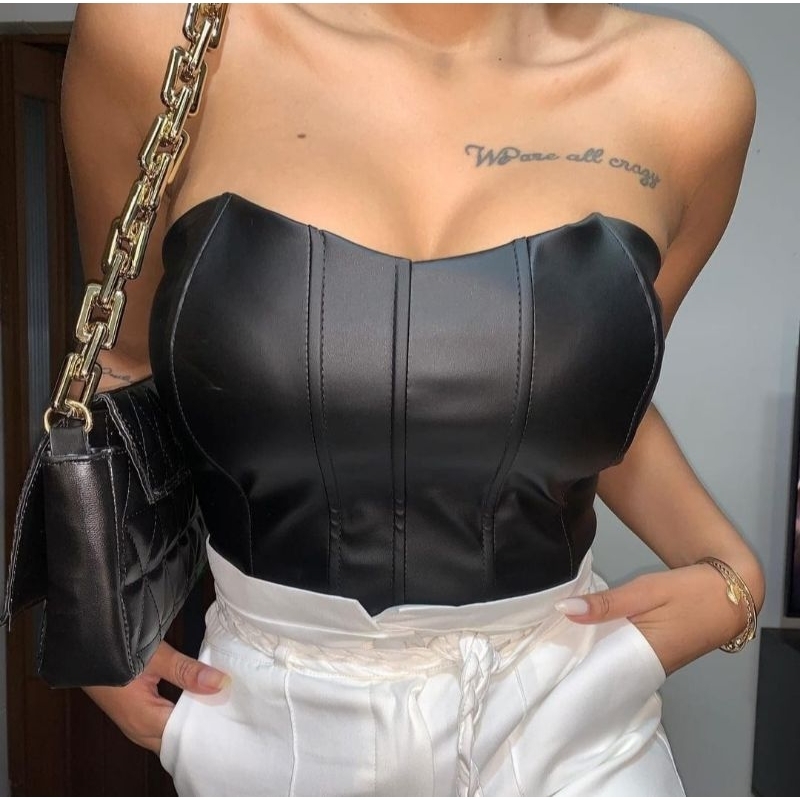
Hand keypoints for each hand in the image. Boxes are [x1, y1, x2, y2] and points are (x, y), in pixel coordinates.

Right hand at [82, 639, 229, 754]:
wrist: (83, 646)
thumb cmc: (114, 652)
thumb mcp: (156, 658)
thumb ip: (188, 672)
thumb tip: (220, 683)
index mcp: (146, 722)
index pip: (187, 738)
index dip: (210, 728)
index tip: (232, 716)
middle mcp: (140, 730)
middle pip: (179, 741)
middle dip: (203, 728)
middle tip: (230, 712)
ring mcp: (136, 724)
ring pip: (171, 734)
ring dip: (193, 722)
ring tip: (220, 706)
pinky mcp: (136, 715)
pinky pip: (164, 724)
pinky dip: (182, 716)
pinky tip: (199, 701)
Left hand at [554, 564, 750, 675]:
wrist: (735, 592)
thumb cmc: (692, 591)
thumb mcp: (645, 591)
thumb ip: (606, 603)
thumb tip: (564, 609)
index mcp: (647, 656)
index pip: (599, 670)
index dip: (572, 662)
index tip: (545, 653)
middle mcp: (651, 668)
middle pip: (606, 666)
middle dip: (579, 656)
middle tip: (547, 643)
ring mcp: (658, 663)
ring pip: (616, 660)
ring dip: (594, 649)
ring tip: (561, 639)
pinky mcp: (661, 655)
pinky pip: (629, 655)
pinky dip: (611, 644)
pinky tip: (592, 635)